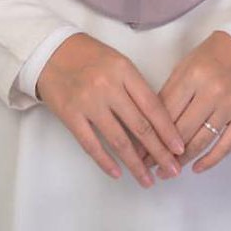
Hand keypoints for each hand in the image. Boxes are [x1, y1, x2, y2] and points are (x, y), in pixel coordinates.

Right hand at [35, 32, 186, 188]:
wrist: (50, 51)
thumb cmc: (88, 56)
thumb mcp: (118, 62)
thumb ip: (135, 87)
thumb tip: (155, 120)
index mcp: (124, 70)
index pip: (152, 105)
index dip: (168, 130)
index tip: (179, 147)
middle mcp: (108, 86)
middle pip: (140, 126)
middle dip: (159, 152)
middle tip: (173, 170)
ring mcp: (89, 102)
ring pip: (118, 140)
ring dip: (135, 164)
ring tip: (148, 180)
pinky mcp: (71, 116)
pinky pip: (92, 145)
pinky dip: (106, 162)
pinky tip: (118, 173)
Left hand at [134, 30, 230, 177]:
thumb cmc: (213, 56)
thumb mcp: (186, 65)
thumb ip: (170, 92)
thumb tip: (151, 123)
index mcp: (193, 75)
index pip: (166, 112)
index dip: (150, 134)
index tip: (140, 150)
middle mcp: (212, 91)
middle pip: (182, 130)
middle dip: (163, 152)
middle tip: (150, 165)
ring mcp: (230, 105)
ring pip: (202, 141)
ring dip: (183, 160)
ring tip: (169, 170)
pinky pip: (226, 145)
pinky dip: (210, 160)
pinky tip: (196, 168)